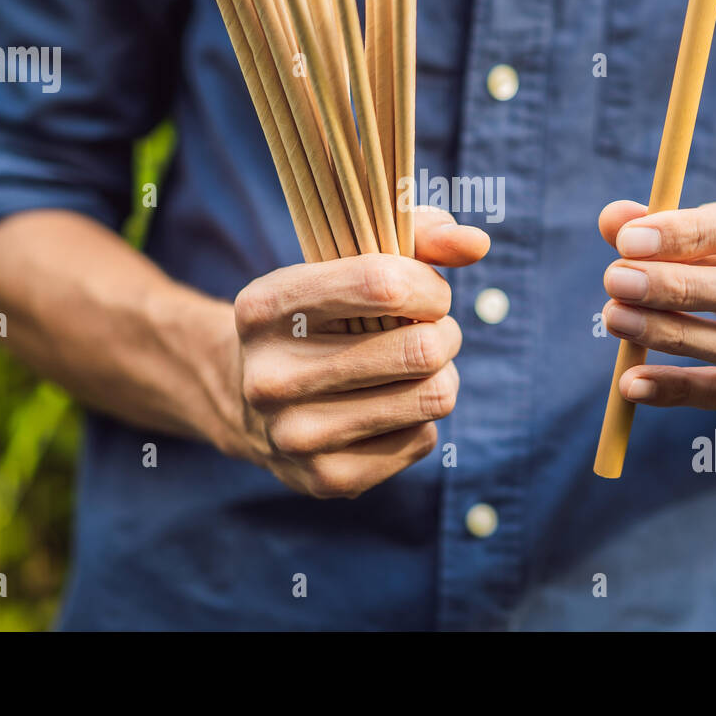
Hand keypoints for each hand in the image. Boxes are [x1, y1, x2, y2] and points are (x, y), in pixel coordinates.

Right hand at [229, 208, 489, 497]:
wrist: (239, 396)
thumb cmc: (315, 313)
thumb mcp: (341, 261)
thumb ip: (413, 235)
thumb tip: (477, 243)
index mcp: (266, 308)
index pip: (383, 284)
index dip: (428, 285)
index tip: (428, 292)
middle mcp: (272, 377)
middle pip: (420, 350)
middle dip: (444, 333)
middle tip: (430, 331)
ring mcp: (296, 436)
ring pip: (434, 397)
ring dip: (441, 375)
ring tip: (415, 367)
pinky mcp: (327, 480)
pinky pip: (423, 438)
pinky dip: (419, 417)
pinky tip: (388, 405)